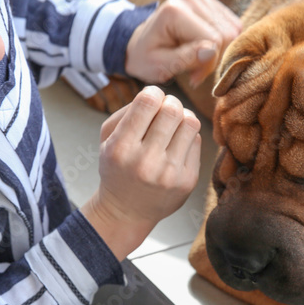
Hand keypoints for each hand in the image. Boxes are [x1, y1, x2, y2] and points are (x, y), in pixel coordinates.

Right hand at [80, 86, 201, 260]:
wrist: (126, 212)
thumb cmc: (117, 169)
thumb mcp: (107, 140)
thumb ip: (127, 111)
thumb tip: (158, 94)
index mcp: (121, 148)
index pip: (147, 102)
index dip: (153, 92)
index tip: (151, 98)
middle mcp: (146, 162)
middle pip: (172, 109)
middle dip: (170, 103)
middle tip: (165, 110)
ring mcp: (170, 173)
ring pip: (190, 122)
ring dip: (182, 117)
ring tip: (173, 126)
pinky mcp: (188, 181)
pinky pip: (197, 141)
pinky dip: (187, 137)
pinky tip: (176, 146)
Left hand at [124, 0, 240, 86]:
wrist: (138, 44)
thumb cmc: (146, 58)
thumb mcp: (159, 66)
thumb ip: (185, 59)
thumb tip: (211, 50)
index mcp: (175, 11)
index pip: (214, 39)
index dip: (209, 64)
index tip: (193, 78)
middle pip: (226, 33)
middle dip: (215, 58)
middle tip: (195, 71)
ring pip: (232, 29)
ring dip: (218, 50)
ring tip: (197, 59)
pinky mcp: (208, 1)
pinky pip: (232, 24)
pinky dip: (221, 42)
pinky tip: (202, 48)